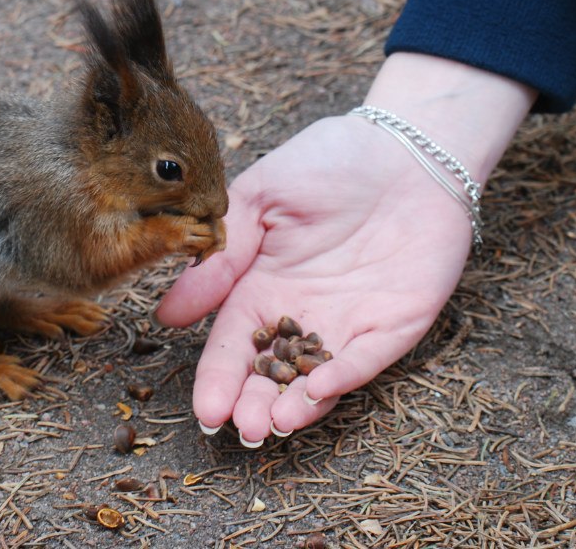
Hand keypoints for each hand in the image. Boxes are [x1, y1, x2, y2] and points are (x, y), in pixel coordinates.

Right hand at [155, 53, 533, 443]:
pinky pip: (369, 357)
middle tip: (241, 428)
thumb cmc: (327, 162)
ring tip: (272, 425)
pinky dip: (345, 377)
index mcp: (263, 286)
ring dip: (296, 406)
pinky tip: (319, 390)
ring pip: (317, 378)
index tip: (205, 408)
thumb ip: (221, 254)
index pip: (234, 343)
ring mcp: (350, 321)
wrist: (405, 146)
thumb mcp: (260, 198)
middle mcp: (303, 313)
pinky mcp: (397, 321)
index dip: (218, 377)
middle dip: (255, 404)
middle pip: (272, 373)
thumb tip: (170, 314)